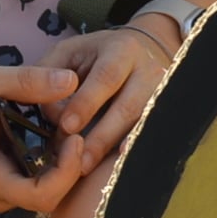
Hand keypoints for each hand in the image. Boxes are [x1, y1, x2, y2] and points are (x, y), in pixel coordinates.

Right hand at [0, 60, 84, 215]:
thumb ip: (28, 80)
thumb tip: (71, 80)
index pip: (39, 196)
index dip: (66, 173)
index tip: (74, 136)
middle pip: (46, 199)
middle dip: (68, 168)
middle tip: (75, 130)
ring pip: (43, 193)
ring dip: (61, 167)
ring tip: (65, 131)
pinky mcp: (3, 176)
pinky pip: (35, 181)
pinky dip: (51, 162)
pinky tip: (53, 133)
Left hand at [39, 25, 174, 167]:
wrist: (140, 52)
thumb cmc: (94, 56)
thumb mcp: (69, 52)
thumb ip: (51, 75)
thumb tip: (54, 112)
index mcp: (122, 50)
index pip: (106, 77)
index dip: (87, 102)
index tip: (67, 125)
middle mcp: (148, 71)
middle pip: (128, 107)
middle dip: (102, 135)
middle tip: (78, 159)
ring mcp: (163, 95)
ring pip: (142, 125)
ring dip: (115, 148)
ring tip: (89, 167)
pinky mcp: (166, 114)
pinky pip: (151, 136)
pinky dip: (134, 152)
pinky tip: (118, 166)